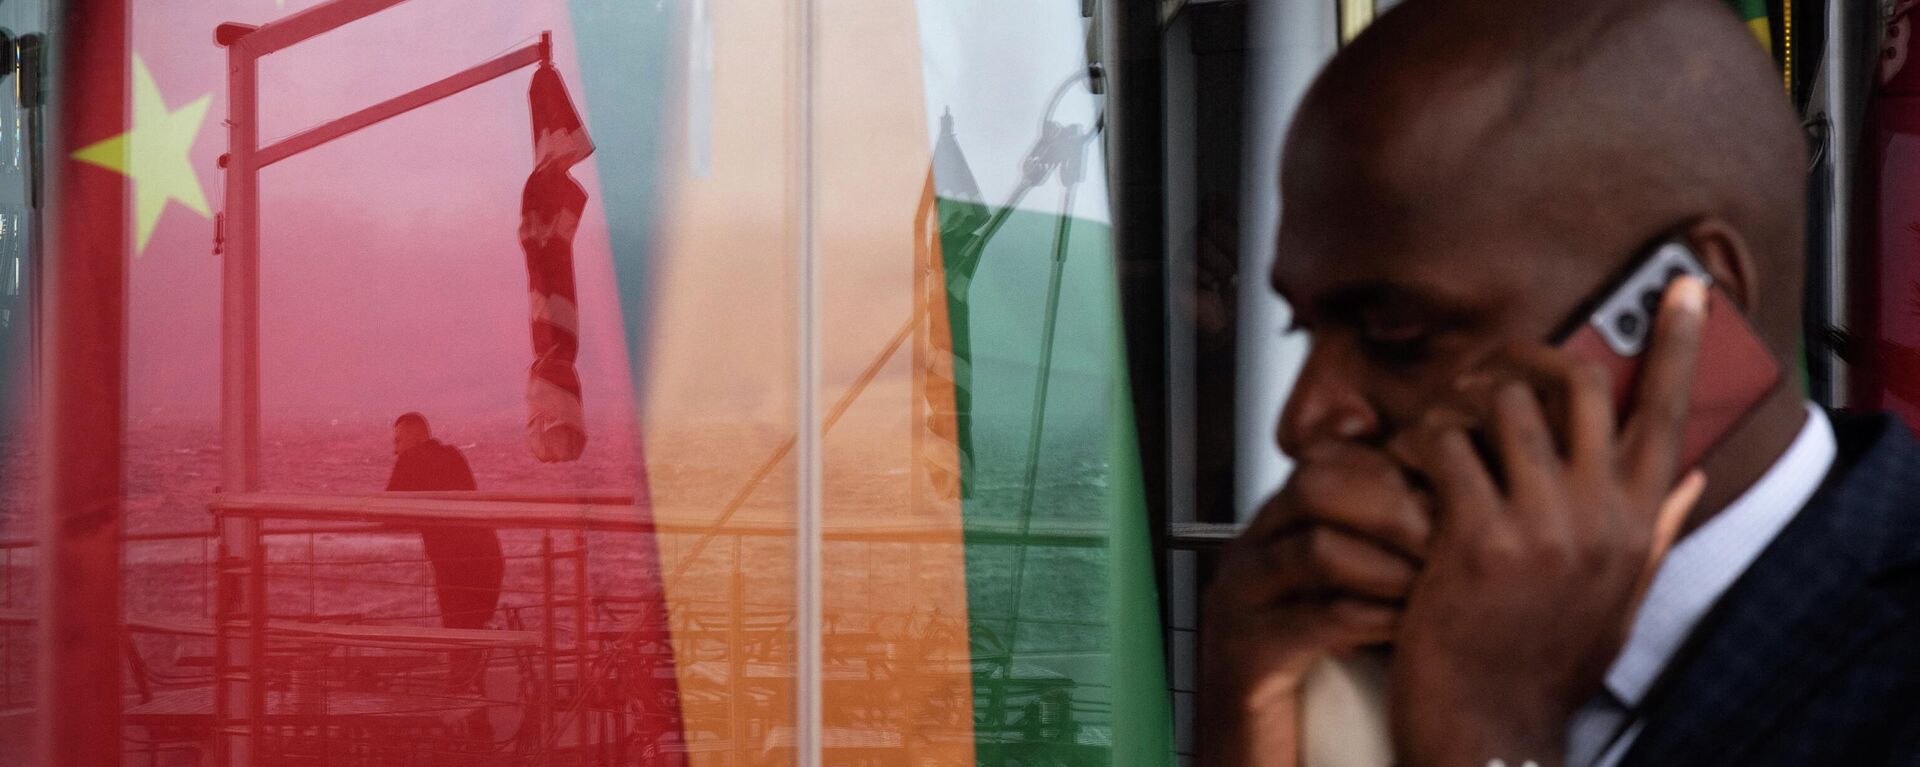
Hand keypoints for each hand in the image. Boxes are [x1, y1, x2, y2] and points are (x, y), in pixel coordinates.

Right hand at [1198, 441, 1430, 765]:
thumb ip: (1388, 550)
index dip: (1402, 468)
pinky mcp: (1244, 657)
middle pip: (1318, 484)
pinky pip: (1314, 620)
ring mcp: (1240, 603)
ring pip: (1317, 548)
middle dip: (1399, 507)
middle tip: (1456, 538)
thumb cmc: (1320, 687)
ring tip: (1439, 591)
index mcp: (1275, 528)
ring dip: (1393, 566)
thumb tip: (1466, 505)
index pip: (1334, 457)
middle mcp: (1250, 553)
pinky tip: (1412, 633)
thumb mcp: (1358, 600)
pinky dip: (1374, 620)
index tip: (1461, 494)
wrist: (1259, 763)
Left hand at [1384, 277, 1710, 765]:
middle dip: (1523, 357)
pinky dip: (1414, 442)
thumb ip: (1650, 530)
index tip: (1687, 286)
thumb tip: (1692, 480)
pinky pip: (1443, 445)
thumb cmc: (1543, 662)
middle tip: (1485, 373)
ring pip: (1502, 402)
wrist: (1492, 728)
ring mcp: (1540, 525)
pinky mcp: (1476, 539)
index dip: (1681, 343)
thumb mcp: (1616, 598)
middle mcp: (1598, 513)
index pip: (1669, 412)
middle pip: (1577, 379)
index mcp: (1634, 521)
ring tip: (1431, 434)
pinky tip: (1401, 469)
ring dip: (1456, 403)